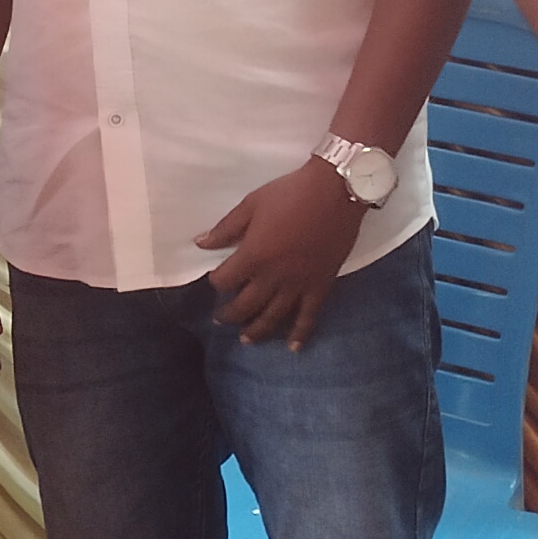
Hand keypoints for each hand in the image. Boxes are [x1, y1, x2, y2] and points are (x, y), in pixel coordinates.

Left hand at [195, 162, 366, 349]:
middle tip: (221, 319)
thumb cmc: (291, 193)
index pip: (225, 281)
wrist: (336, 191)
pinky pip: (308, 316)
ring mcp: (298, 285)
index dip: (216, 282)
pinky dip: (300, 334)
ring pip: (273, 317)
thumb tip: (201, 243)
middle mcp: (273, 277)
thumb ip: (226, 228)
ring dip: (257, 330)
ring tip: (246, 339)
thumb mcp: (252, 204)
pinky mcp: (321, 285)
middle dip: (229, 315)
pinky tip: (292, 347)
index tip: (217, 280)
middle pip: (245, 305)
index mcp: (254, 255)